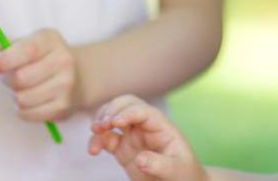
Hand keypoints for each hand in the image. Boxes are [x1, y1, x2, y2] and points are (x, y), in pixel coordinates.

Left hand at [0, 28, 80, 122]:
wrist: (81, 75)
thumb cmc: (48, 57)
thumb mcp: (35, 41)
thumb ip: (14, 44)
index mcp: (52, 41)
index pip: (28, 50)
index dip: (6, 60)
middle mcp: (63, 61)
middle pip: (21, 78)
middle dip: (8, 80)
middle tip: (9, 78)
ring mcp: (65, 86)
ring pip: (23, 98)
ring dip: (15, 96)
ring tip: (22, 90)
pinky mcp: (63, 107)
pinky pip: (29, 114)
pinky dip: (22, 110)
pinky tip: (28, 102)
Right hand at [88, 95, 206, 180]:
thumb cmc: (184, 174)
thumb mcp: (177, 170)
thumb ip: (160, 165)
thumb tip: (140, 159)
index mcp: (160, 126)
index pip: (142, 111)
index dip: (127, 113)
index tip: (115, 123)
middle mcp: (145, 127)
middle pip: (125, 104)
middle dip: (111, 110)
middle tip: (101, 124)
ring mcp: (132, 136)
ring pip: (112, 117)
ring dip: (101, 120)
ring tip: (95, 131)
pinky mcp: (122, 149)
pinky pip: (105, 139)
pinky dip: (96, 140)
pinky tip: (93, 150)